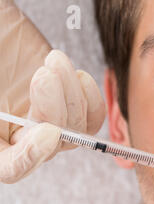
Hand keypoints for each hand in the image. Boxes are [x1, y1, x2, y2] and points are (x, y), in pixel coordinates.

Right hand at [0, 2, 104, 182]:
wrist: (2, 31)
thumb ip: (2, 103)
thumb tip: (23, 119)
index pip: (11, 168)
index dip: (30, 157)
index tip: (48, 132)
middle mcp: (17, 137)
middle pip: (49, 146)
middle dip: (54, 110)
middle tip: (47, 75)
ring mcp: (44, 122)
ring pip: (74, 131)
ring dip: (73, 96)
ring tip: (55, 62)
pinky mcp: (66, 106)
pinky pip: (91, 118)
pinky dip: (91, 99)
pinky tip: (79, 76)